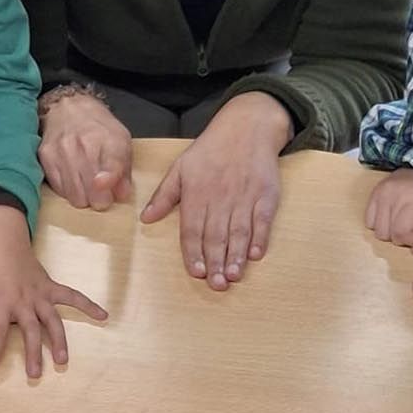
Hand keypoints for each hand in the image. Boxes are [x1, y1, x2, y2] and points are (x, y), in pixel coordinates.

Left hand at [0, 205, 107, 377]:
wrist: (2, 237)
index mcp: (1, 303)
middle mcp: (23, 301)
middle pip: (30, 331)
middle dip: (32, 353)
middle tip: (34, 374)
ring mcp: (40, 294)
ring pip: (52, 320)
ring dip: (58, 340)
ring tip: (63, 360)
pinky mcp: (50, 287)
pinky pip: (72, 296)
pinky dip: (88, 305)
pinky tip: (104, 316)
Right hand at [38, 91, 132, 210]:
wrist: (66, 109)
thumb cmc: (98, 128)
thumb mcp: (121, 141)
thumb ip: (124, 170)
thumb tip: (121, 195)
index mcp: (108, 138)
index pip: (111, 164)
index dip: (110, 182)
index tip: (111, 196)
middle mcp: (83, 144)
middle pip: (92, 190)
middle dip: (100, 200)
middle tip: (102, 195)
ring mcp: (62, 151)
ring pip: (75, 195)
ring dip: (84, 198)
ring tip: (88, 188)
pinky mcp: (46, 158)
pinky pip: (60, 190)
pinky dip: (69, 191)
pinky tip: (74, 181)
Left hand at [140, 92, 288, 289]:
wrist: (246, 128)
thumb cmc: (210, 150)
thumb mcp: (181, 167)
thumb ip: (164, 195)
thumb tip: (146, 219)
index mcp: (197, 192)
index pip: (193, 228)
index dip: (193, 251)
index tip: (195, 271)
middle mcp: (220, 196)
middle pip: (216, 234)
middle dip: (215, 261)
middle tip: (215, 284)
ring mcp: (245, 196)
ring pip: (239, 231)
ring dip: (236, 255)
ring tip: (233, 275)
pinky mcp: (266, 195)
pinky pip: (263, 220)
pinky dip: (260, 237)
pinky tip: (255, 254)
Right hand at [365, 167, 412, 254]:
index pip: (402, 235)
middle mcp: (392, 194)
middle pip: (388, 235)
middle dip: (403, 236)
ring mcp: (380, 192)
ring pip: (377, 231)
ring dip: (391, 231)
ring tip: (406, 219)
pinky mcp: (374, 192)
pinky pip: (369, 221)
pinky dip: (381, 223)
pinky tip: (394, 215)